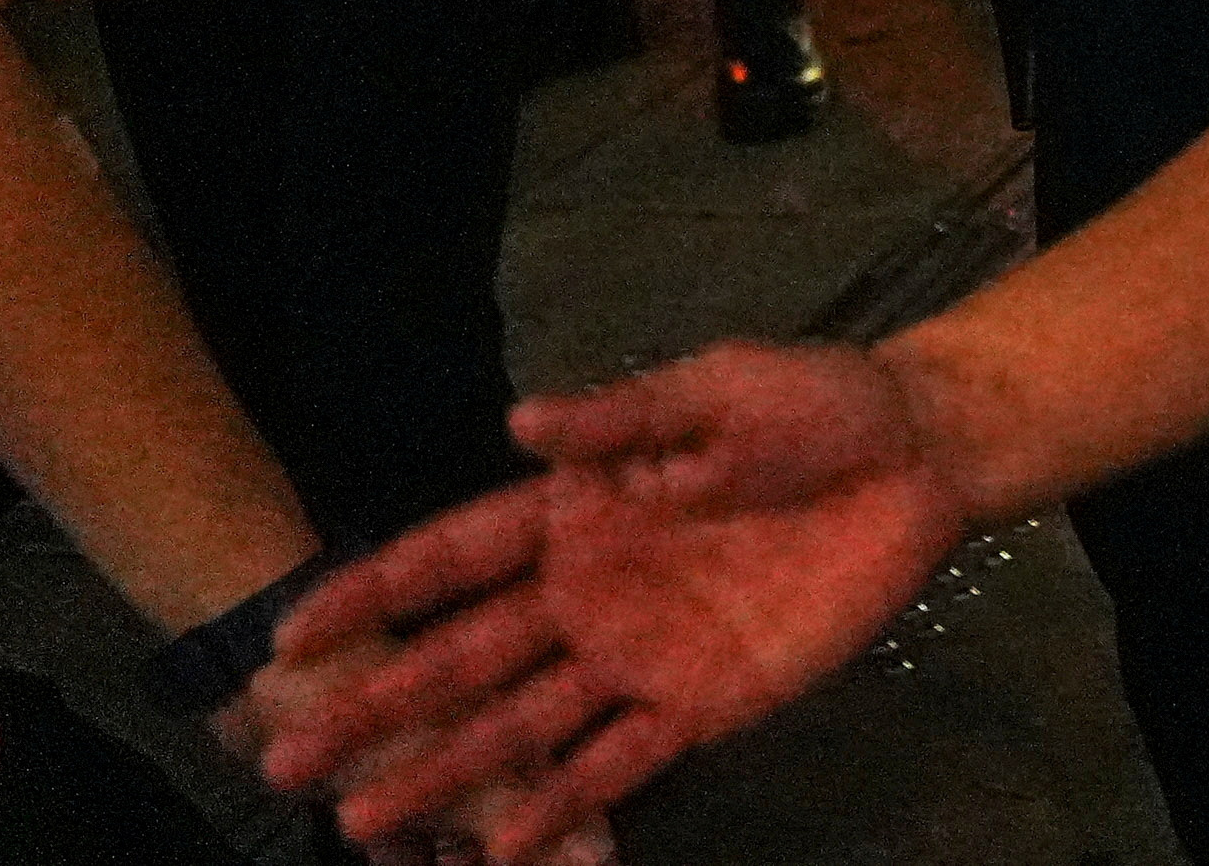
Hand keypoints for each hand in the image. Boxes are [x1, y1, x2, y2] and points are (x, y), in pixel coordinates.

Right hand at [257, 342, 978, 857]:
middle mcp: (587, 590)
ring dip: (447, 770)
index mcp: (577, 508)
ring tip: (365, 819)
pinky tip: (503, 847)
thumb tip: (520, 421)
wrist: (921, 456)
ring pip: (522, 722)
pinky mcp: (702, 700)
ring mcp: (639, 653)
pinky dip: (565, 805)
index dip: (375, 592)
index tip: (288, 634)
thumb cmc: (815, 404)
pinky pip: (621, 760)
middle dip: (377, 704)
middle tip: (287, 758)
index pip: (455, 554)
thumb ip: (622, 419)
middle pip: (465, 655)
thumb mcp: (717, 388)